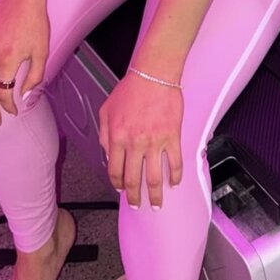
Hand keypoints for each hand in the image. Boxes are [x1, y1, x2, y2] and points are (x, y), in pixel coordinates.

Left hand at [99, 73, 183, 208]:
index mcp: (117, 138)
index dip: (117, 184)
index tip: (121, 190)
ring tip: (156, 204)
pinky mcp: (172, 137)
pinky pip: (174, 162)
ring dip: (155, 195)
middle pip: (133, 180)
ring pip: (154, 177)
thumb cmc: (131, 88)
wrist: (153, 74)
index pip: (115, 171)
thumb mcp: (106, 109)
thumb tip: (107, 153)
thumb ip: (104, 133)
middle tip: (137, 204)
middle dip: (134, 197)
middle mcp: (134, 143)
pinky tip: (174, 183)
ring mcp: (154, 142)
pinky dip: (175, 176)